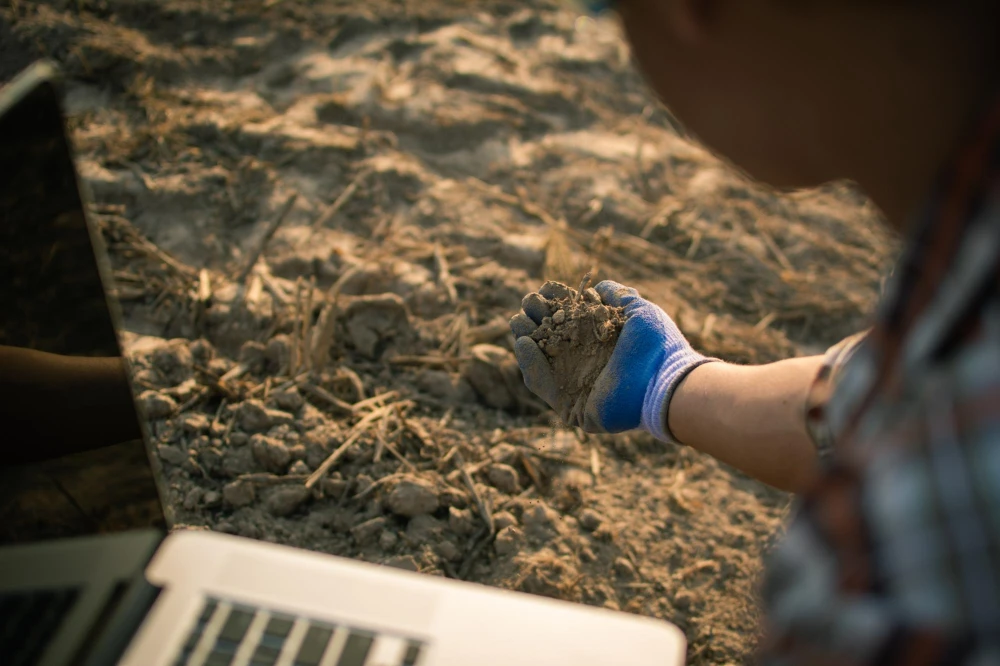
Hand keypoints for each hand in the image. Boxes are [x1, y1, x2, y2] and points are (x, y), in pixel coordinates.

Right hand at [510, 280, 715, 439]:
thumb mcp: (638, 311)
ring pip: (539, 360)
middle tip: (530, 305)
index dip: (553, 301)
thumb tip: (596, 287)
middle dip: (534, 317)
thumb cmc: (657, 345)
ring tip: (520, 321)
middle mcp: (585, 361)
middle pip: (548, 337)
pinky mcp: (570, 406)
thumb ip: (618, 295)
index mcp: (599, 339)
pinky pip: (541, 385)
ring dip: (525, 337)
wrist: (666, 382)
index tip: (546, 288)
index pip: (566, 318)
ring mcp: (575, 384)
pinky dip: (530, 365)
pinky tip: (525, 343)